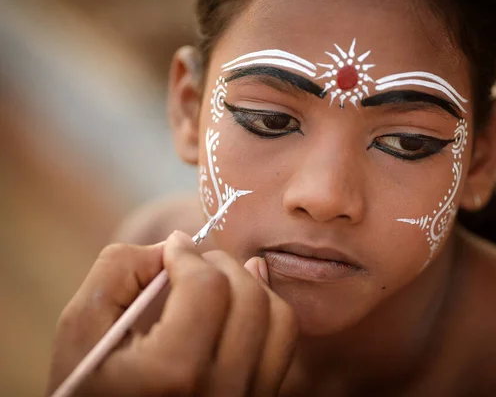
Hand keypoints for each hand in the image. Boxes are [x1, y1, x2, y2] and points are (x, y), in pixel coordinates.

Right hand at [47, 231, 297, 395]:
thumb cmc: (90, 383)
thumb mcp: (80, 327)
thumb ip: (118, 269)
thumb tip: (175, 245)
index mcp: (171, 374)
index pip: (207, 287)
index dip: (188, 254)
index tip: (172, 249)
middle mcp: (220, 392)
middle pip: (249, 298)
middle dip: (220, 265)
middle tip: (192, 263)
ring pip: (278, 318)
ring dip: (250, 284)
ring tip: (217, 278)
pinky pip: (282, 344)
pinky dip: (266, 310)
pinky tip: (242, 296)